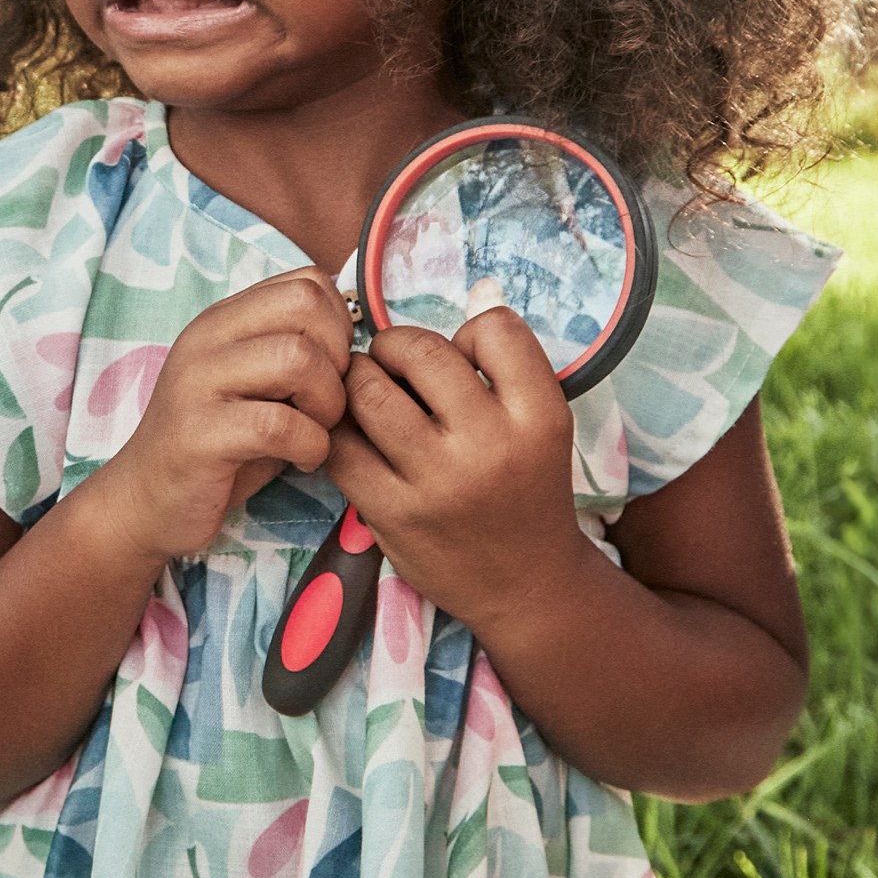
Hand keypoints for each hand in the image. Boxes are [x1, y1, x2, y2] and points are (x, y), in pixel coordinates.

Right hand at [100, 267, 352, 562]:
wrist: (146, 502)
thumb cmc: (219, 445)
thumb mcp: (257, 385)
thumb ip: (296, 352)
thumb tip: (360, 338)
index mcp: (224, 319)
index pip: (306, 282)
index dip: (339, 326)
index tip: (332, 370)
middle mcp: (206, 339)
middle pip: (306, 308)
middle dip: (338, 359)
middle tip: (328, 404)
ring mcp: (196, 383)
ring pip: (297, 358)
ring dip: (327, 403)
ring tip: (316, 431)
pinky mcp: (198, 434)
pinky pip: (280, 424)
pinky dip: (310, 445)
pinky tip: (302, 460)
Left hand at [325, 308, 585, 633]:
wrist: (526, 585)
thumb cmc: (526, 489)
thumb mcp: (540, 424)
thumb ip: (506, 365)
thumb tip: (476, 291)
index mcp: (539, 417)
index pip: (494, 328)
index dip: (469, 332)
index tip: (461, 357)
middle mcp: (491, 446)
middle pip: (421, 351)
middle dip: (396, 345)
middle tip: (392, 361)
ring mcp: (437, 482)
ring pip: (369, 391)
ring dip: (358, 377)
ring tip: (366, 388)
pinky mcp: (393, 513)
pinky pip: (341, 445)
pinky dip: (336, 427)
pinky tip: (350, 430)